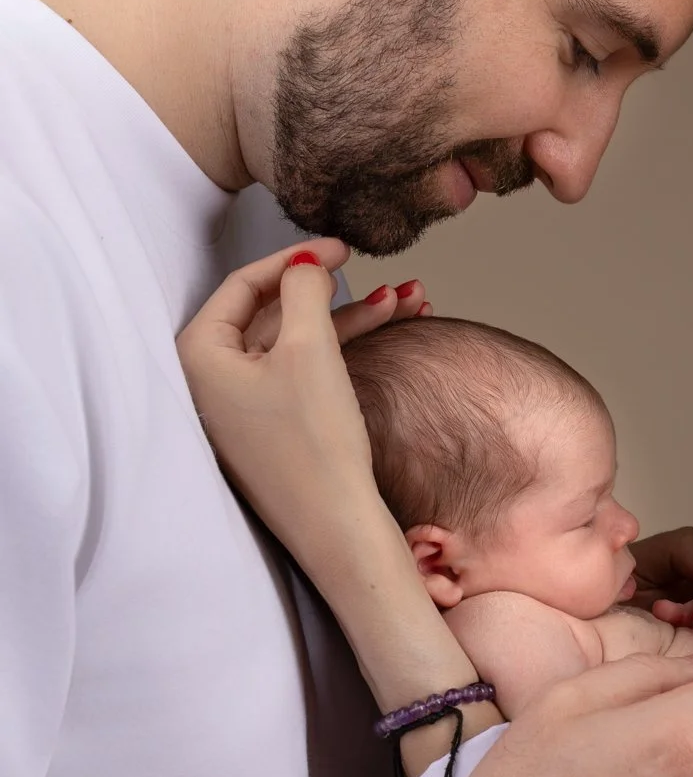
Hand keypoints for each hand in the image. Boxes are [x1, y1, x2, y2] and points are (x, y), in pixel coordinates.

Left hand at [176, 242, 378, 570]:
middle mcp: (212, 383)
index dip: (295, 259)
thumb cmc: (314, 443)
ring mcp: (241, 409)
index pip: (242, 285)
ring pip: (295, 343)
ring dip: (350, 319)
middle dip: (333, 293)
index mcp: (201, 357)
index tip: (341, 247)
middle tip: (376, 273)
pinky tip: (387, 332)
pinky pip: (302, 373)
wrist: (337, 529)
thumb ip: (304, 291)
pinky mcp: (271, 430)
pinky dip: (341, 351)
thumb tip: (305, 266)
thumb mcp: (310, 348)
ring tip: (406, 301)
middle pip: (272, 313)